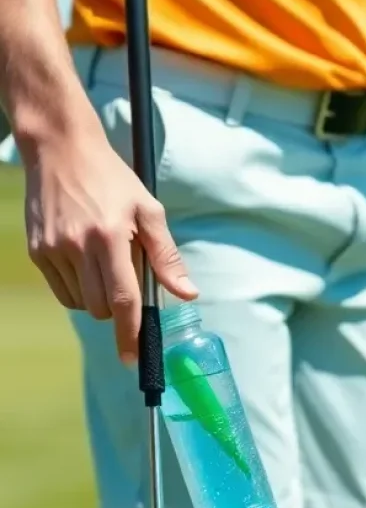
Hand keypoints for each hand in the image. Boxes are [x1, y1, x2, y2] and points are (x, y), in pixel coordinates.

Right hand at [24, 125, 198, 362]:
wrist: (60, 150)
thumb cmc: (113, 180)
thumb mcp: (149, 211)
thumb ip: (166, 256)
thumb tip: (187, 294)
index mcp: (109, 238)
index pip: (123, 300)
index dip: (131, 333)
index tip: (135, 357)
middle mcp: (76, 247)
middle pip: (102, 308)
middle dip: (120, 307)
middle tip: (128, 275)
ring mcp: (52, 251)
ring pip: (80, 303)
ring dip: (98, 298)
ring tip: (106, 262)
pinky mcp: (36, 251)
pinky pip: (62, 291)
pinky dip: (78, 288)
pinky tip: (86, 261)